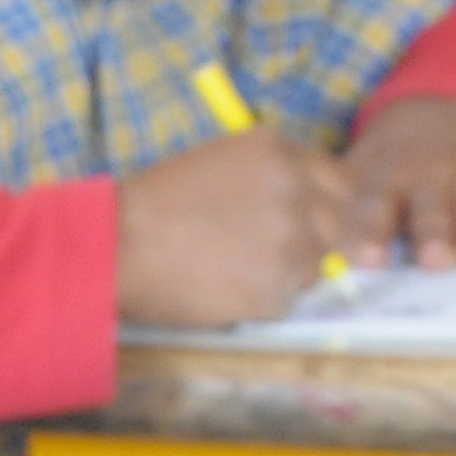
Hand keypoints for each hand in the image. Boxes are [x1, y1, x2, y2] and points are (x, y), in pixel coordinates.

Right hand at [115, 123, 346, 326]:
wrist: (114, 245)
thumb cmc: (152, 205)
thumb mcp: (218, 162)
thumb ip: (271, 175)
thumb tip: (311, 210)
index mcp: (278, 152)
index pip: (341, 182)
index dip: (325, 209)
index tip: (306, 224)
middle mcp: (294, 190)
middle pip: (336, 228)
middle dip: (309, 244)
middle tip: (258, 254)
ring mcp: (289, 241)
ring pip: (314, 268)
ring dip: (283, 275)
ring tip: (231, 271)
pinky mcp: (274, 288)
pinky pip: (285, 302)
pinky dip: (259, 304)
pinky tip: (221, 290)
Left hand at [339, 96, 455, 270]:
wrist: (433, 113)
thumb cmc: (389, 173)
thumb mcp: (358, 184)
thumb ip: (345, 223)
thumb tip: (315, 273)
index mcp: (384, 179)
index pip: (373, 206)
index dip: (371, 232)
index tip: (369, 259)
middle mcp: (428, 170)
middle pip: (430, 203)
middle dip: (433, 232)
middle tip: (436, 261)